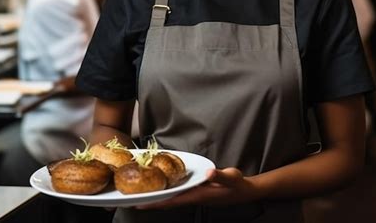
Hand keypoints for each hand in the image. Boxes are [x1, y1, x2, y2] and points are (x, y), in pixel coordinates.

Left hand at [137, 167, 255, 208]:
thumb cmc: (237, 185)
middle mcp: (193, 197)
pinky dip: (167, 191)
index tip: (140, 203)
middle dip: (150, 201)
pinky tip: (161, 186)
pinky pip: (178, 192)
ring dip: (157, 197)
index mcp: (198, 195)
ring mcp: (194, 195)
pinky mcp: (196, 191)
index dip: (156, 202)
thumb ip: (220, 175)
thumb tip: (209, 171)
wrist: (244, 191)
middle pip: (167, 201)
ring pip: (171, 198)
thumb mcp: (230, 178)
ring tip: (141, 194)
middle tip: (131, 200)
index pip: (173, 200)